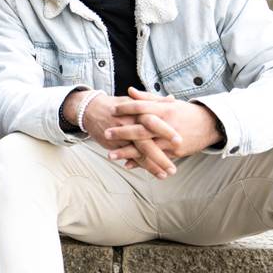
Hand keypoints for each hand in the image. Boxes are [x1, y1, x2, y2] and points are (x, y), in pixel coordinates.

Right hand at [65, 89, 181, 178]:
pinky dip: (141, 165)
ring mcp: (121, 136)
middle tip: (174, 164)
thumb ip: (153, 101)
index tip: (180, 140)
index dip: (166, 131)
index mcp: (137, 112)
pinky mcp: (115, 144)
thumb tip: (171, 98)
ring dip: (153, 164)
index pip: (153, 122)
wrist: (92, 110)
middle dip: (160, 153)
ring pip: (138, 152)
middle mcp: (129, 124)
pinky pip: (129, 156)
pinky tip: (154, 173)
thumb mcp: (135, 101)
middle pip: (146, 140)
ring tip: (167, 173)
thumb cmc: (118, 106)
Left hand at [106, 87, 222, 162]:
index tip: (112, 109)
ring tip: (111, 155)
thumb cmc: (184, 112)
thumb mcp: (167, 103)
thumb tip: (129, 91)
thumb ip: (147, 98)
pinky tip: (127, 164)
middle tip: (106, 134)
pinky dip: (141, 163)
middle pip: (142, 129)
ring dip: (128, 152)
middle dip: (123, 132)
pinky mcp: (174, 153)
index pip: (142, 107)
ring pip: (147, 148)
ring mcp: (170, 141)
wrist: (210, 125)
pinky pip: (155, 158)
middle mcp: (167, 125)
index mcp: (164, 110)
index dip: (127, 108)